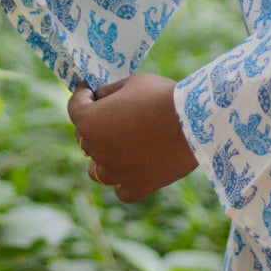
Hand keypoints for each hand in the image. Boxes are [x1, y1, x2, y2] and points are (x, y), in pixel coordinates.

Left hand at [67, 73, 197, 202]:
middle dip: (94, 123)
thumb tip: (101, 96)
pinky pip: (121, 188)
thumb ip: (111, 91)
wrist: (195, 122)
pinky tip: (133, 167)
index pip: (75, 106)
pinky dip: (123, 179)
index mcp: (89, 122)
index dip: (83, 94)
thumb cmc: (161, 96)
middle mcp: (96, 150)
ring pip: (97, 171)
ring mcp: (116, 173)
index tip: (91, 89)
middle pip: (84, 138)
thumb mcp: (132, 82)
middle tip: (111, 112)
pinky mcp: (138, 187)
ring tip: (118, 146)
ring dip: (103, 157)